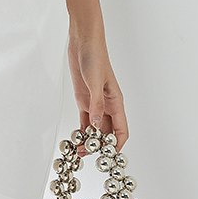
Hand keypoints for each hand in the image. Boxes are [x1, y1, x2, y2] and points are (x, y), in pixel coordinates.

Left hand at [67, 36, 128, 153]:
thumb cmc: (95, 57)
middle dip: (100, 146)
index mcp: (116, 102)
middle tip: (88, 155)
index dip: (117, 144)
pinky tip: (76, 138)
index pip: (121, 130)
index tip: (108, 156)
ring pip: (96, 129)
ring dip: (89, 140)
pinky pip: (85, 121)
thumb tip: (96, 125)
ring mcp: (95, 104)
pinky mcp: (84, 100)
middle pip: (107, 133)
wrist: (83, 42)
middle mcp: (107, 106)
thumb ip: (96, 103)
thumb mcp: (95, 81)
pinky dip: (81, 131)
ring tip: (80, 151)